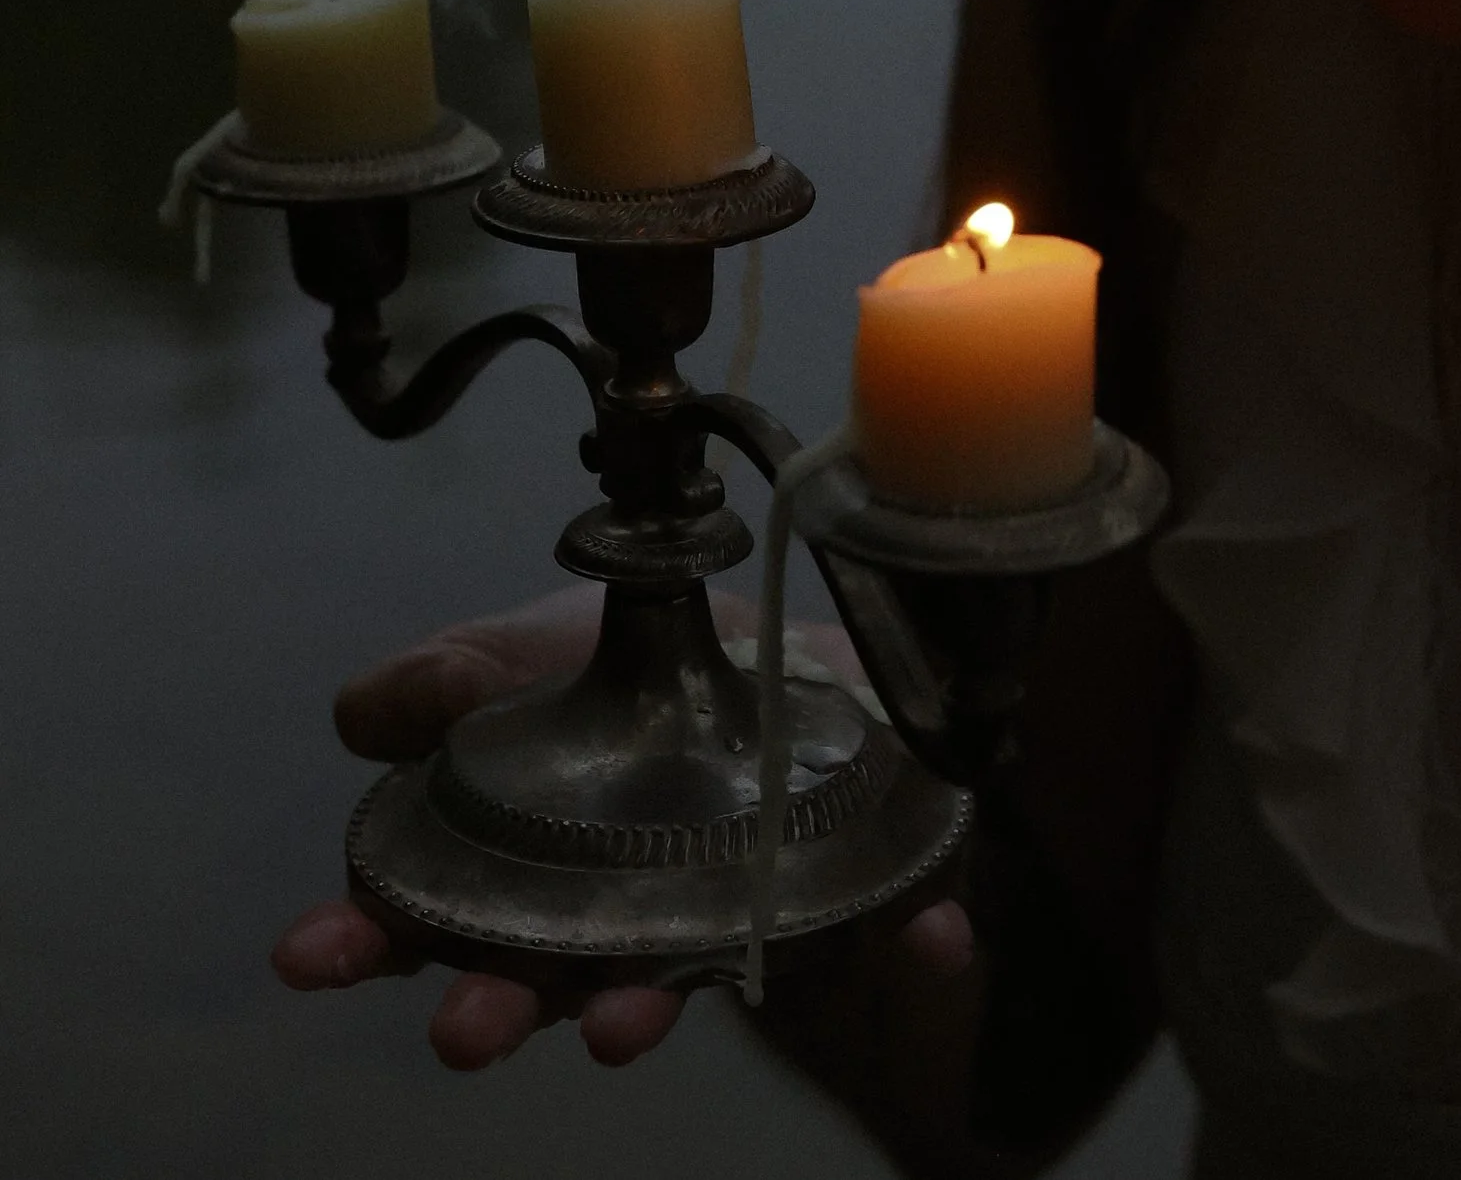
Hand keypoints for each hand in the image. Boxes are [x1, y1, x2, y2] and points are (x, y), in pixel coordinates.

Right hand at [270, 586, 980, 1068]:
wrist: (787, 642)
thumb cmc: (645, 665)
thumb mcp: (540, 644)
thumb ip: (457, 674)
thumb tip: (367, 714)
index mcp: (525, 862)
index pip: (425, 913)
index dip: (364, 934)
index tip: (306, 956)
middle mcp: (611, 916)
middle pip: (533, 982)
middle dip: (494, 1008)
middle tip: (462, 1029)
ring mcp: (721, 917)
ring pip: (675, 986)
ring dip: (637, 1016)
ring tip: (614, 1033)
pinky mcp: (842, 895)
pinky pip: (888, 925)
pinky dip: (915, 933)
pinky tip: (937, 944)